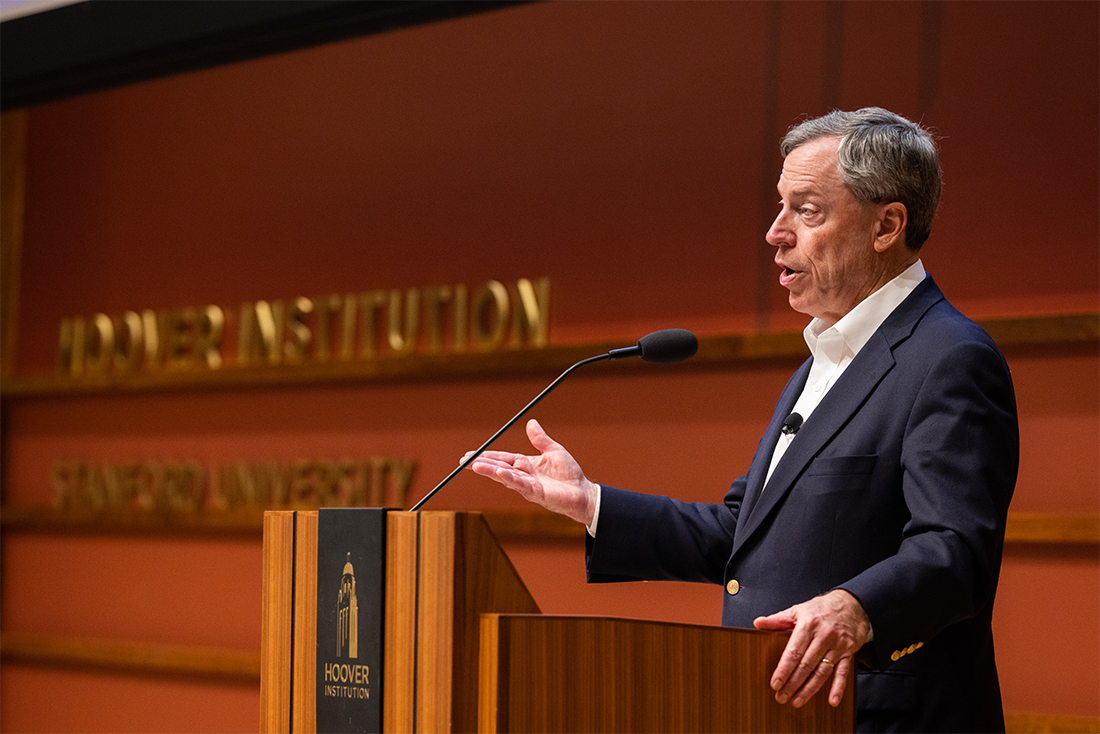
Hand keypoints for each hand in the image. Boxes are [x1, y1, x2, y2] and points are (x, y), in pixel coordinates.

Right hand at [464, 419, 598, 525]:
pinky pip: (520, 485)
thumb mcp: (553, 450)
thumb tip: (531, 422)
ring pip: (505, 477)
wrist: (583, 491)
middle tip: (463, 461)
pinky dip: (509, 478)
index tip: (471, 454)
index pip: (502, 459)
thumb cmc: (569, 474)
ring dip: (489, 471)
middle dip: (481, 464)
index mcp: (525, 465)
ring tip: (474, 466)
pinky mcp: (536, 494)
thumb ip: (540, 439)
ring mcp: (528, 486)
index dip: (487, 456)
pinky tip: (499, 473)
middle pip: (498, 468)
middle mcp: (523, 475)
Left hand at [752, 589, 869, 707]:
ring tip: (797, 701)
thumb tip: (758, 623)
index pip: (793, 651)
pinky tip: (832, 701)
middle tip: (781, 697)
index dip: (784, 669)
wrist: (851, 604)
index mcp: (808, 625)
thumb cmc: (821, 609)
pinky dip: (838, 688)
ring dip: (809, 689)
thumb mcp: (797, 610)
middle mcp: (823, 636)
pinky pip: (843, 673)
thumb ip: (777, 620)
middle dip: (793, 684)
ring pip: (822, 672)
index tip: (775, 683)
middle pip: (806, 665)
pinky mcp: (848, 653)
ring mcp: (837, 646)